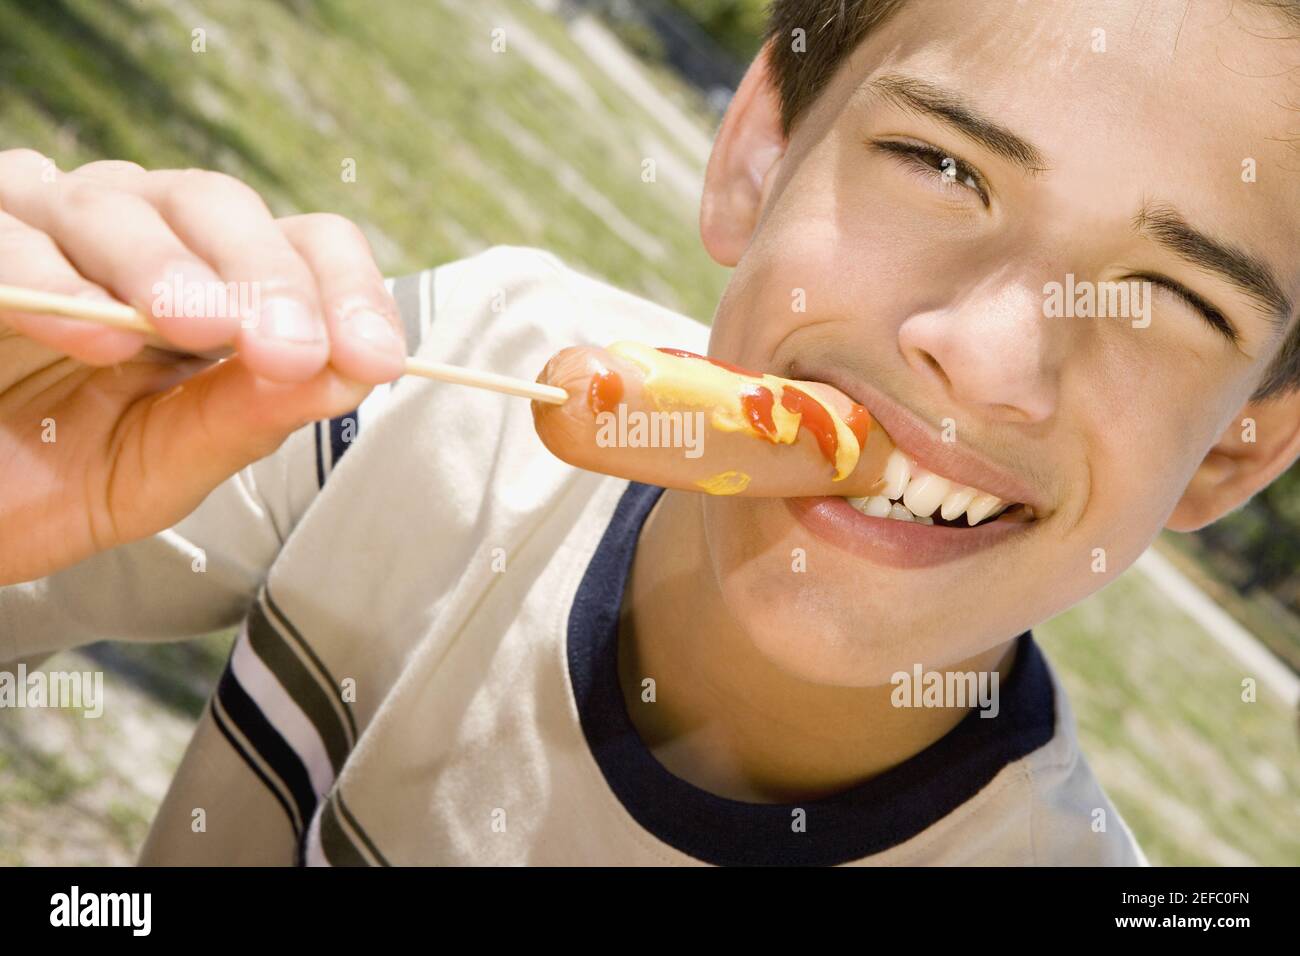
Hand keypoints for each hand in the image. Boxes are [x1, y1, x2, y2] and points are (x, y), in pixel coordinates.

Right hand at [0, 152, 406, 584]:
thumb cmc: (50, 477)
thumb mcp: (164, 463)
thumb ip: (247, 418)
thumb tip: (350, 375)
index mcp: (207, 281)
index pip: (300, 247)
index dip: (347, 291)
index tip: (377, 359)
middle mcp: (133, 235)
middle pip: (218, 205)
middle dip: (265, 277)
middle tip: (290, 348)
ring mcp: (43, 225)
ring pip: (114, 204)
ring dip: (165, 266)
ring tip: (197, 327)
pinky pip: (6, 234)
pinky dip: (52, 277)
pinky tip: (95, 331)